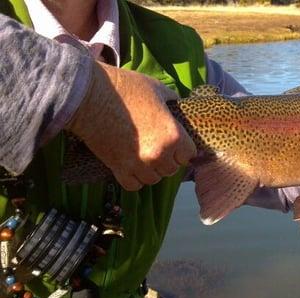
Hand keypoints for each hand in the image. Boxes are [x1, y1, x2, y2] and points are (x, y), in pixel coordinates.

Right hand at [66, 61, 196, 190]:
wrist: (88, 95)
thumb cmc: (125, 88)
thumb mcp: (157, 89)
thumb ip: (172, 101)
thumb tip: (178, 105)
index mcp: (173, 136)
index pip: (189, 155)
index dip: (183, 148)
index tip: (176, 143)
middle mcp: (158, 155)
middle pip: (172, 169)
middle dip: (168, 159)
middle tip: (158, 146)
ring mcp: (138, 164)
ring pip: (153, 179)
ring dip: (151, 170)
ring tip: (144, 155)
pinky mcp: (118, 169)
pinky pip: (134, 185)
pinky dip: (134, 178)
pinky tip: (132, 165)